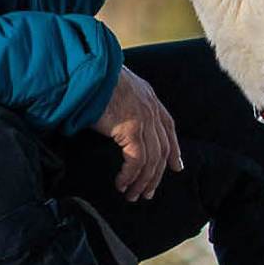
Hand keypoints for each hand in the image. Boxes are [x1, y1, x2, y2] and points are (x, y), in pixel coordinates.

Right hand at [93, 67, 182, 199]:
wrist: (86, 69)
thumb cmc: (92, 78)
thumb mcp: (114, 87)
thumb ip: (121, 102)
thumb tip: (112, 117)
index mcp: (149, 97)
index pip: (169, 128)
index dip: (174, 149)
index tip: (176, 167)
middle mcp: (151, 108)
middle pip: (162, 149)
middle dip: (156, 175)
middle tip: (147, 193)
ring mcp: (144, 118)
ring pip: (152, 160)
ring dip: (142, 181)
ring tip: (132, 195)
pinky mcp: (131, 128)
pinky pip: (137, 160)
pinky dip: (130, 175)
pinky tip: (121, 184)